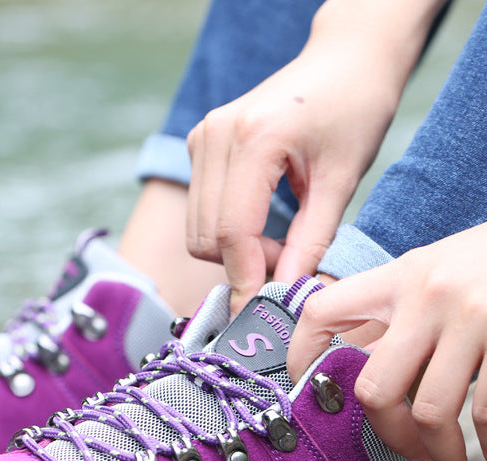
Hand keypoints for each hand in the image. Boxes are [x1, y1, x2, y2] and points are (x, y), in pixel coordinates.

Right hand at [186, 45, 397, 314]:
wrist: (343, 58)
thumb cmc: (354, 109)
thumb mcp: (341, 181)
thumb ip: (310, 242)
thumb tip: (285, 294)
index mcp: (253, 138)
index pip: (231, 231)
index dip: (245, 277)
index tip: (260, 311)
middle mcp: (215, 135)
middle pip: (205, 236)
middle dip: (241, 263)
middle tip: (285, 261)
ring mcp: (201, 137)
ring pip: (196, 228)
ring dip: (232, 250)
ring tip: (276, 240)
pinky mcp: (199, 143)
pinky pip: (199, 210)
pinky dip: (225, 230)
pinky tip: (259, 220)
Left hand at [288, 223, 486, 460]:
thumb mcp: (436, 272)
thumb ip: (395, 314)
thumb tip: (354, 368)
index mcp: (399, 277)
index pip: (322, 313)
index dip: (301, 356)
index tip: (309, 393)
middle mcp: (428, 295)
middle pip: (375, 387)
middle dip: (390, 435)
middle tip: (411, 453)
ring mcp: (473, 316)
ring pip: (430, 411)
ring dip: (443, 456)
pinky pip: (485, 410)